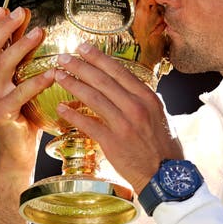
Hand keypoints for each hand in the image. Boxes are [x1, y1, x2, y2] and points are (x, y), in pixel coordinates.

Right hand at [0, 7, 53, 174]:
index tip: (4, 8)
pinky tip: (53, 73)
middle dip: (3, 27)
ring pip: (2, 65)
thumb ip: (23, 60)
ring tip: (40, 33)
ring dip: (21, 46)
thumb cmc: (24, 115)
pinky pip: (20, 93)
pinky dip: (37, 81)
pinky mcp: (4, 113)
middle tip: (21, 12)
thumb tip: (35, 29)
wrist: (15, 152)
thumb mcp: (20, 83)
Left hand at [54, 43, 182, 192]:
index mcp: (148, 97)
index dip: (99, 58)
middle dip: (81, 66)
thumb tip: (130, 85)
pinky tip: (60, 107)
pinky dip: (73, 115)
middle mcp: (136, 107)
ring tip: (57, 75)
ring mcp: (124, 124)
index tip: (84, 48)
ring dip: (73, 84)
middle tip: (63, 56)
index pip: (120, 71)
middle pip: (103, 80)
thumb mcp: (160, 114)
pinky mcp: (113, 142)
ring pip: (93, 98)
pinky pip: (88, 124)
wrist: (165, 175)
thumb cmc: (163, 145)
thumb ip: (144, 99)